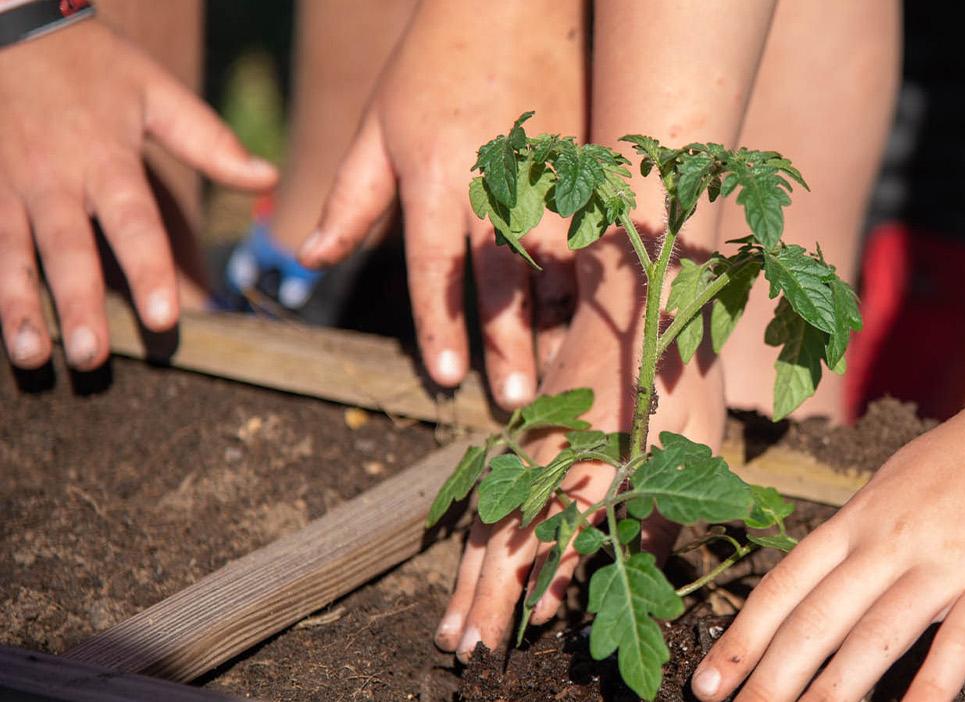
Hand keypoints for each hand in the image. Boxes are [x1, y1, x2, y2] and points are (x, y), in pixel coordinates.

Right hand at [0, 20, 275, 369]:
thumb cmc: (94, 65)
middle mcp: (54, 180)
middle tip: (92, 358)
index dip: (149, 271)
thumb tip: (269, 177)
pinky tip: (3, 329)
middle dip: (78, 305)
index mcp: (106, 159)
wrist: (10, 30)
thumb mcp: (155, 92)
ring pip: (12, 255)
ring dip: (19, 309)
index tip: (164, 320)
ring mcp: (9, 188)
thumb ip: (209, 141)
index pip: (133, 223)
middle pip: (67, 250)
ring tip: (32, 358)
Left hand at [299, 0, 584, 409]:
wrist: (514, 1)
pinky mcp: (590, 166)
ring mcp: (550, 176)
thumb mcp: (378, 126)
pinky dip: (598, 277)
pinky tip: (600, 316)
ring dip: (563, 322)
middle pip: (504, 280)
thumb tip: (310, 258)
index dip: (440, 326)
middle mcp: (495, 184)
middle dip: (510, 345)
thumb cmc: (433, 62)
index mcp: (436, 178)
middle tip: (515, 401)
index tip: (445, 376)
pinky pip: (598, 234)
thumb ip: (350, 197)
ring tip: (567, 372)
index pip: (436, 269)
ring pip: (563, 263)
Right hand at [433, 268, 728, 660]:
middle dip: (489, 597)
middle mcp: (554, 450)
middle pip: (511, 532)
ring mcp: (529, 443)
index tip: (536, 624)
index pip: (567, 524)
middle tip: (471, 652)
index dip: (550, 576)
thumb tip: (633, 569)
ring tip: (454, 634)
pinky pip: (490, 502)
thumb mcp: (697, 440)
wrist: (631, 296)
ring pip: (489, 521)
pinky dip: (476, 547)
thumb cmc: (680, 373)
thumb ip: (666, 506)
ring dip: (470, 581)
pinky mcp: (522, 438)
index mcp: (604, 450)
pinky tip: (468, 581)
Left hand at [690, 374, 964, 700]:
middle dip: (768, 681)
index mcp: (864, 515)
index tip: (705, 683)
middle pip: (815, 621)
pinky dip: (928, 690)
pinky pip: (955, 646)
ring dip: (829, 696)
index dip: (741, 638)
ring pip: (871, 639)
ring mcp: (944, 563)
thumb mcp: (908, 478)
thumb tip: (838, 567)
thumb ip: (873, 527)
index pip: (786, 585)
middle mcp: (891, 541)